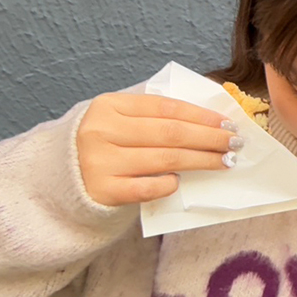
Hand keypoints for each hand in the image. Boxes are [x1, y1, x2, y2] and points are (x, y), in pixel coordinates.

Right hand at [77, 92, 241, 205]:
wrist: (61, 181)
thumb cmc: (104, 147)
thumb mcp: (120, 121)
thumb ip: (153, 115)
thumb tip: (209, 114)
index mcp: (108, 105)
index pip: (166, 107)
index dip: (202, 115)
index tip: (228, 122)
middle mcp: (102, 130)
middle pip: (171, 133)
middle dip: (209, 137)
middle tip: (235, 143)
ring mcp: (100, 161)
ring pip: (166, 159)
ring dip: (202, 160)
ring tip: (224, 161)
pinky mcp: (104, 190)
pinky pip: (148, 188)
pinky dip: (169, 184)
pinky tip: (180, 182)